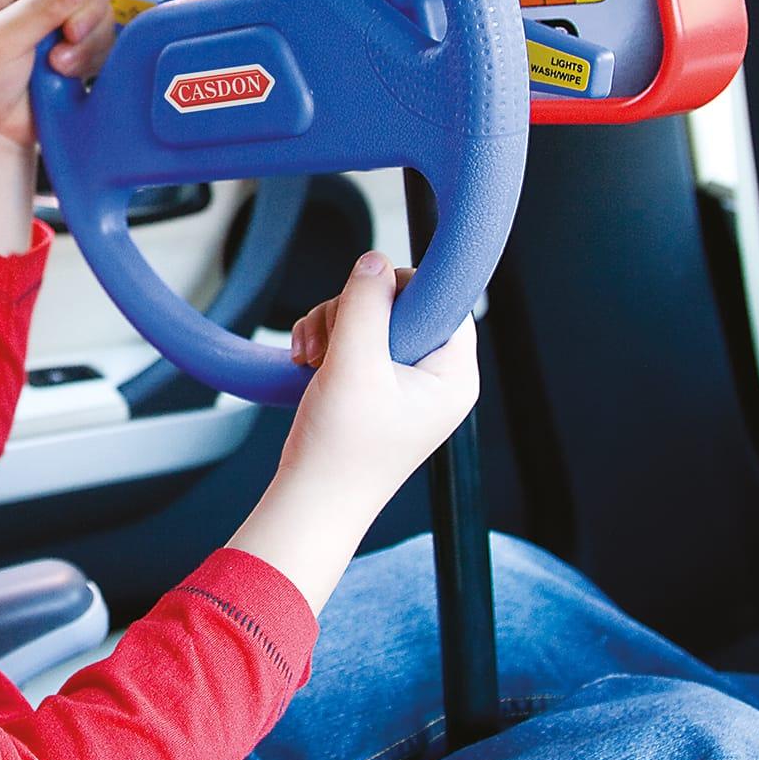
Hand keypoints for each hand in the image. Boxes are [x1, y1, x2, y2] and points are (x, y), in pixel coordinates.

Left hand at [0, 0, 114, 151]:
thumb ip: (39, 9)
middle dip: (87, 6)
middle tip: (69, 32)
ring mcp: (62, 25)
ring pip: (102, 11)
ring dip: (87, 40)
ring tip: (57, 63)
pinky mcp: (79, 52)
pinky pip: (105, 42)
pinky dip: (91, 58)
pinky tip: (66, 73)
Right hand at [283, 252, 478, 516]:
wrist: (311, 500)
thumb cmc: (341, 450)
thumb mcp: (354, 364)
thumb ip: (366, 304)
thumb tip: (376, 259)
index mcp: (452, 376)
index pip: (443, 301)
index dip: (402, 288)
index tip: (365, 295)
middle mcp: (434, 377)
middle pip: (399, 304)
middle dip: (353, 311)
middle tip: (327, 338)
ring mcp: (402, 382)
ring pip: (370, 318)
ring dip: (332, 325)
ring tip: (310, 356)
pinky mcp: (373, 386)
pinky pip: (352, 339)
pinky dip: (325, 342)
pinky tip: (306, 361)